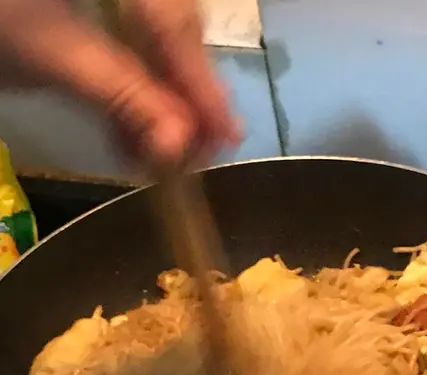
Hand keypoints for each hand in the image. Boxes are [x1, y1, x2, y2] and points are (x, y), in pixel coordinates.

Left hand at [0, 0, 241, 166]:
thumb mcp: (53, 55)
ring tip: (161, 160)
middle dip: (183, 96)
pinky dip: (129, 95)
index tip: (226, 135)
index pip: (172, 21)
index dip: (201, 83)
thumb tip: (179, 146)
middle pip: (170, 28)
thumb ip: (123, 96)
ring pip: (150, 42)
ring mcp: (105, 1)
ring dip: (158, 104)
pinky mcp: (87, 14)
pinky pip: (123, 48)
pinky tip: (132, 139)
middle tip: (200, 154)